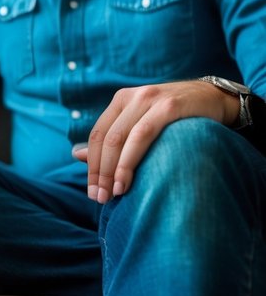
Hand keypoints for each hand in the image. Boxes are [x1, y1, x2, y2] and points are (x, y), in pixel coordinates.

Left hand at [74, 80, 238, 203]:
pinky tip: (126, 182)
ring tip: (112, 195)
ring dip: (112, 171)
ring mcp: (149, 100)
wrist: (217, 99)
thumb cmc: (179, 118)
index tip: (92, 191)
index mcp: (121, 100)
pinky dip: (129, 161)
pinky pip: (141, 136)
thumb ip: (114, 139)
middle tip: (99, 198)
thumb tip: (77, 155)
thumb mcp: (142, 123)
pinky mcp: (169, 107)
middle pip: (105, 140)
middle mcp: (132, 97)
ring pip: (119, 139)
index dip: (91, 165)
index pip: (97, 136)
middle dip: (99, 173)